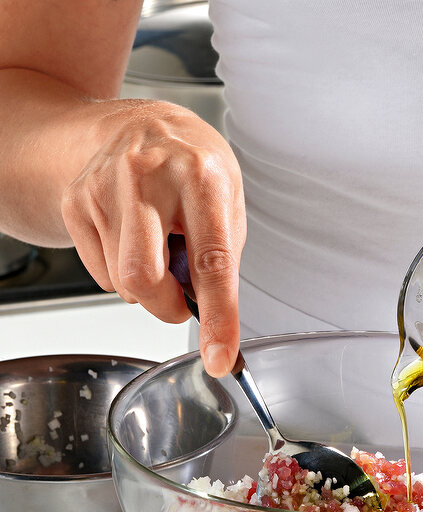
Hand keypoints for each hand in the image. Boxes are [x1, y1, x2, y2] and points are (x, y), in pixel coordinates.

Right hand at [61, 99, 245, 375]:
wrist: (136, 124)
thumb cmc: (191, 167)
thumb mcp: (227, 202)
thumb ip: (222, 260)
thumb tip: (210, 317)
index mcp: (200, 176)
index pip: (211, 263)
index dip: (218, 318)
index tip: (219, 358)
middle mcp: (148, 175)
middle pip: (143, 279)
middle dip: (165, 306)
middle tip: (179, 296)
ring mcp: (104, 186)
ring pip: (122, 283)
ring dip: (146, 286)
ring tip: (157, 247)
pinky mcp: (77, 200)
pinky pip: (101, 273)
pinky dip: (122, 272)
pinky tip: (133, 239)